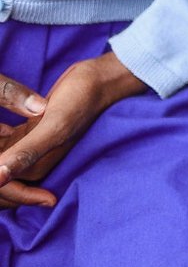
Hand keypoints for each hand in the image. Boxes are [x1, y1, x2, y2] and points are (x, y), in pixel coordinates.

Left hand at [0, 54, 144, 208]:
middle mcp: (31, 164)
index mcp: (34, 169)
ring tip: (0, 130)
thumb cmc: (81, 101)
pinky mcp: (27, 134)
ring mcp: (28, 149)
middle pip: (2, 175)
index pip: (2, 186)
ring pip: (1, 159)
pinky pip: (4, 144)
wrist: (99, 80)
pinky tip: (0, 126)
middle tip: (2, 134)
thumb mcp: (54, 127)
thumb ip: (26, 154)